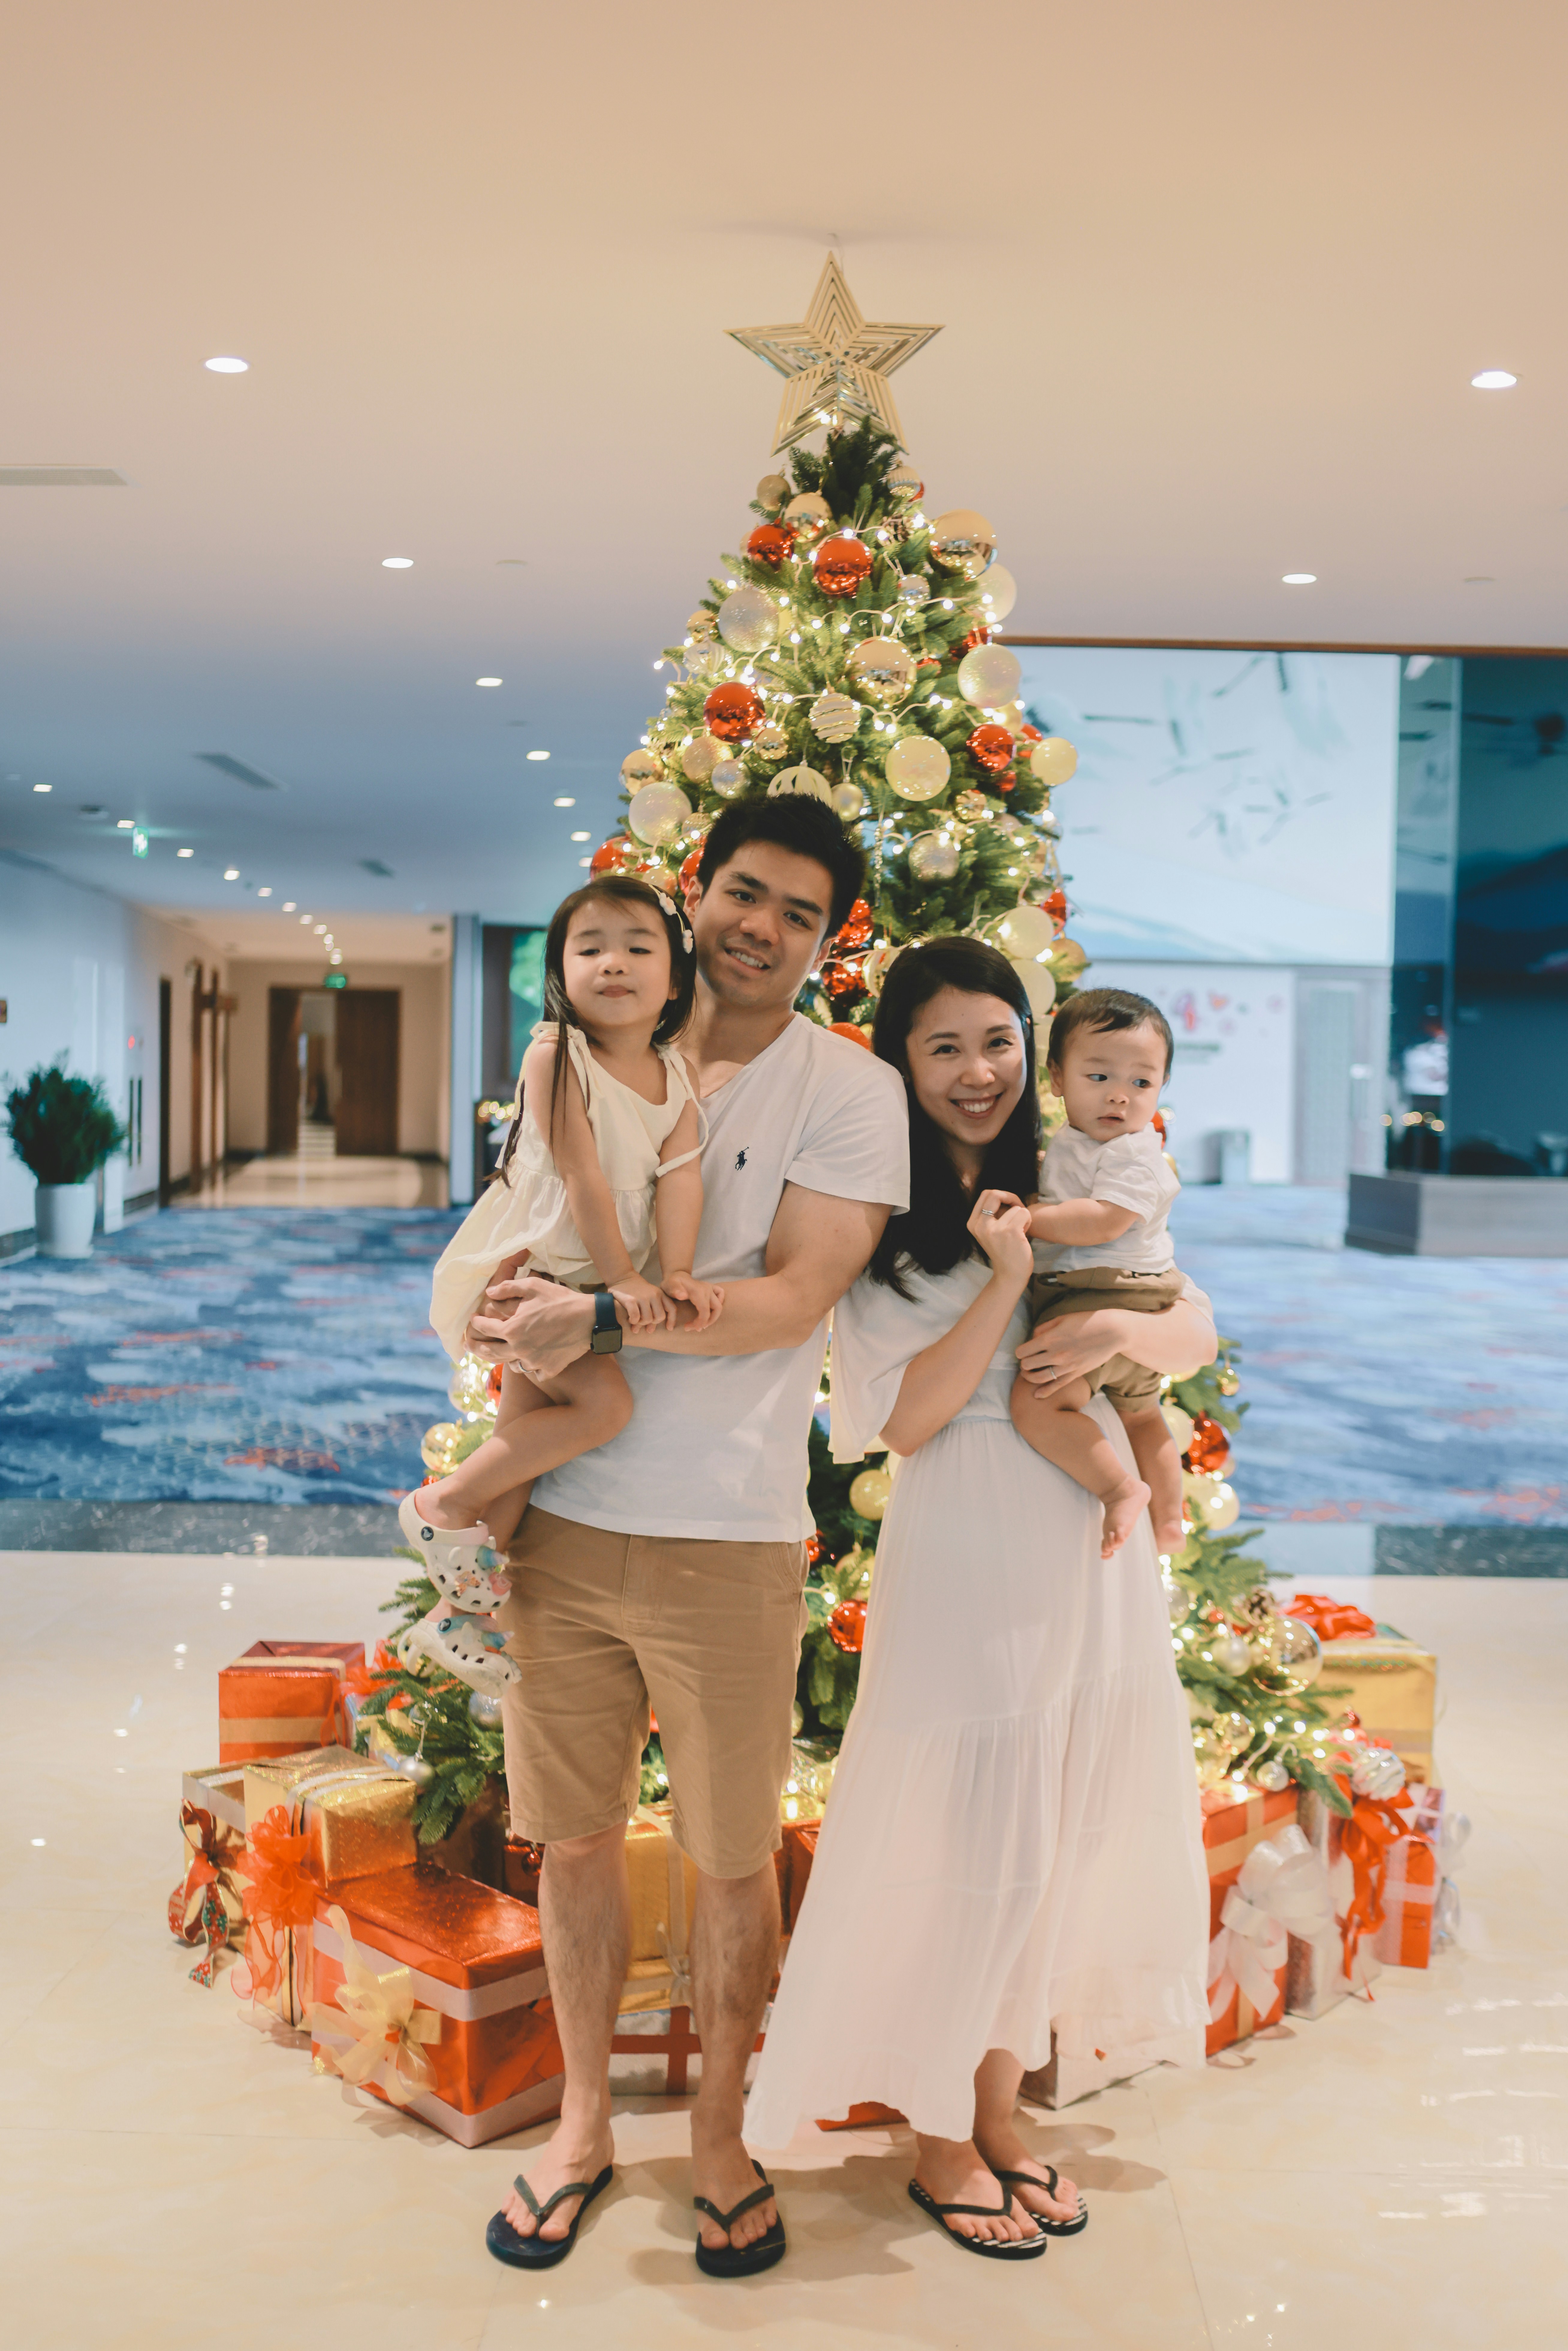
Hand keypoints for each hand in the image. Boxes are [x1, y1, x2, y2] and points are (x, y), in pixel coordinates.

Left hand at [468, 1272, 593, 1381]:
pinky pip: (534, 1373)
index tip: (473, 1320)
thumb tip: (489, 1292)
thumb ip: (507, 1288)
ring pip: (512, 1365)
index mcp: (513, 1330)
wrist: (589, 1319)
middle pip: (491, 1353)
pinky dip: (531, 1367)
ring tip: (503, 1353)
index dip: (476, 1323)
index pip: (485, 1328)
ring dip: (506, 1358)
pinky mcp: (549, 1369)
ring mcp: (534, 1362)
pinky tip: (531, 1360)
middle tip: (468, 1346)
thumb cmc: (560, 1299)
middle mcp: (520, 1349)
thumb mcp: (533, 1286)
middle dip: (476, 1348)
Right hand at [609, 1271, 669, 1328]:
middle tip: (643, 1322)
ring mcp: (642, 1297)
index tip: (668, 1328)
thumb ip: (653, 1309)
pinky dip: (633, 1321)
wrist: (622, 1277)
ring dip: (640, 1323)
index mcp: (660, 1294)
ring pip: (647, 1319)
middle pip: (659, 1317)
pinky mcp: (631, 1300)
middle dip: (652, 1323)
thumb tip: (650, 1330)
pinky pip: (636, 1317)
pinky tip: (630, 1319)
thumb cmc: (636, 1290)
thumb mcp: (649, 1295)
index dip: (671, 1320)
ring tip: (635, 1320)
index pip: (671, 1309)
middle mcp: (653, 1295)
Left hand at [661, 1270, 724, 1331]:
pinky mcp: (711, 1288)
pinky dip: (719, 1303)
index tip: (692, 1328)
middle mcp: (707, 1289)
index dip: (701, 1322)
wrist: (676, 1275)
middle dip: (708, 1321)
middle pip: (716, 1309)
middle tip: (696, 1328)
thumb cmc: (671, 1283)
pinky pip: (721, 1295)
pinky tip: (710, 1310)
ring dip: (712, 1317)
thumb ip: (675, 1290)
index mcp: (698, 1291)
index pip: (705, 1310)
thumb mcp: (669, 1285)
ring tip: (701, 1324)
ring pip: (719, 1305)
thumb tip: (683, 1296)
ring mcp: (710, 1288)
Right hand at [966, 1191, 1034, 1289]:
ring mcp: (994, 1229)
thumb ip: (991, 1215)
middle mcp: (980, 1225)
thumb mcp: (989, 1232)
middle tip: (1017, 1209)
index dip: (1001, 1195)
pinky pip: (1024, 1213)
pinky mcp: (1010, 1232)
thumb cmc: (1004, 1251)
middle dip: (1010, 1198)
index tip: (1009, 1205)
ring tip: (1020, 1231)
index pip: (985, 1194)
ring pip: (1015, 1207)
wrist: (1010, 1275)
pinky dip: (1028, 1222)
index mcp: (972, 1223)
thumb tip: (1003, 1194)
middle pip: (994, 1194)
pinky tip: (1024, 1234)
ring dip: (1022, 1216)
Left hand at [1015, 1306, 1133, 1397]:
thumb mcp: (1062, 1319)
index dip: (1020, 1352)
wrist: (1112, 1332)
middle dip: (1024, 1363)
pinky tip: (1037, 1395)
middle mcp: (1055, 1354)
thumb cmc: (1087, 1321)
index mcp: (1050, 1338)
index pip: (1023, 1351)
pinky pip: (1057, 1386)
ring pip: (1039, 1378)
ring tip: (1029, 1373)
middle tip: (1027, 1361)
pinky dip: (1045, 1392)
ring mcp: (1066, 1366)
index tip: (1023, 1351)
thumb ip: (1044, 1328)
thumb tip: (1033, 1338)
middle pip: (1028, 1365)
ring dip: (1030, 1377)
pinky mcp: (1076, 1373)